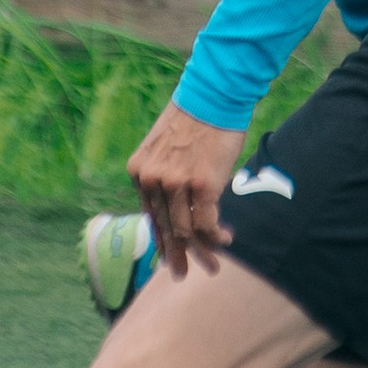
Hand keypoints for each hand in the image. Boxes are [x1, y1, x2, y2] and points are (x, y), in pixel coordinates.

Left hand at [127, 101, 245, 275]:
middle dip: (177, 254)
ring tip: (214, 265)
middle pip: (166, 228)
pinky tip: (227, 240)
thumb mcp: (164, 145)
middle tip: (182, 274)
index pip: (150, 215)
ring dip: (202, 251)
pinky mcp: (203, 185)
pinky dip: (217, 236)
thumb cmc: (195, 117)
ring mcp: (177, 184)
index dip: (161, 239)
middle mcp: (153, 180)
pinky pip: (207, 222)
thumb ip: (162, 173)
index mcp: (139, 171)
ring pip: (187, 231)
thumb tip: (172, 203)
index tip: (169, 255)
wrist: (214, 94)